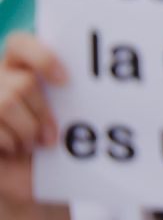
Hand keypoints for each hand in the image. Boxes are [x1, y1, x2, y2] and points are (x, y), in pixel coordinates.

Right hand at [0, 34, 66, 204]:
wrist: (24, 175)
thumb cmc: (47, 140)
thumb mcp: (61, 111)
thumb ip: (66, 91)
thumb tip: (96, 83)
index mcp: (17, 65)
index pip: (20, 43)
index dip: (41, 59)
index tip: (65, 82)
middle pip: (21, 84)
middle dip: (40, 113)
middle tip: (51, 137)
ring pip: (6, 103)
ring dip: (25, 131)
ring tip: (30, 144)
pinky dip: (7, 141)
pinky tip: (10, 148)